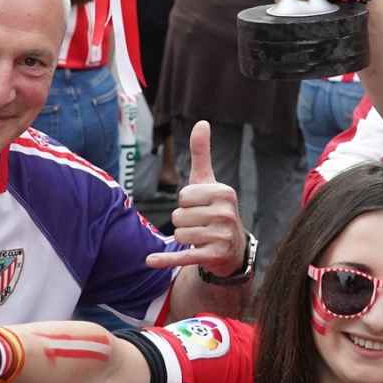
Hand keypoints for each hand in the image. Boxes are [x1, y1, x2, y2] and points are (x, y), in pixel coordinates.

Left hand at [146, 121, 244, 274]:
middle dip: (183, 221)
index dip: (185, 202)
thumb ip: (202, 153)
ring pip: (178, 235)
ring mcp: (222, 237)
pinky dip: (165, 260)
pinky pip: (182, 256)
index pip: (183, 196)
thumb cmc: (215, 209)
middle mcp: (226, 214)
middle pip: (178, 216)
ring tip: (199, 237)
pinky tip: (150, 261)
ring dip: (182, 238)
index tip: (199, 207)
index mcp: (224, 192)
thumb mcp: (209, 181)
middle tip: (199, 224)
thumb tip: (201, 122)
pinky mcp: (213, 257)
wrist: (232, 248)